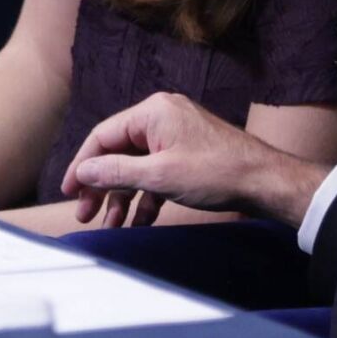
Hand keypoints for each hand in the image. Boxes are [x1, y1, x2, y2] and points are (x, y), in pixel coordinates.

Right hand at [58, 92, 326, 228]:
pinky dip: (147, 196)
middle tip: (85, 213)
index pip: (103, 136)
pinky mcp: (188, 154)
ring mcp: (176, 136)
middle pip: (118, 153)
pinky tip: (139, 221)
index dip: (82, 165)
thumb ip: (116, 173)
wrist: (267, 182)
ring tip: (112, 225)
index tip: (69, 192)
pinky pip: (157, 173)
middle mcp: (161, 118)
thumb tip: (82, 172)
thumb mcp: (160, 176)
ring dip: (124, 197)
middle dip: (102, 186)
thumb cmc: (216, 173)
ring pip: (137, 167)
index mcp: (152, 112)